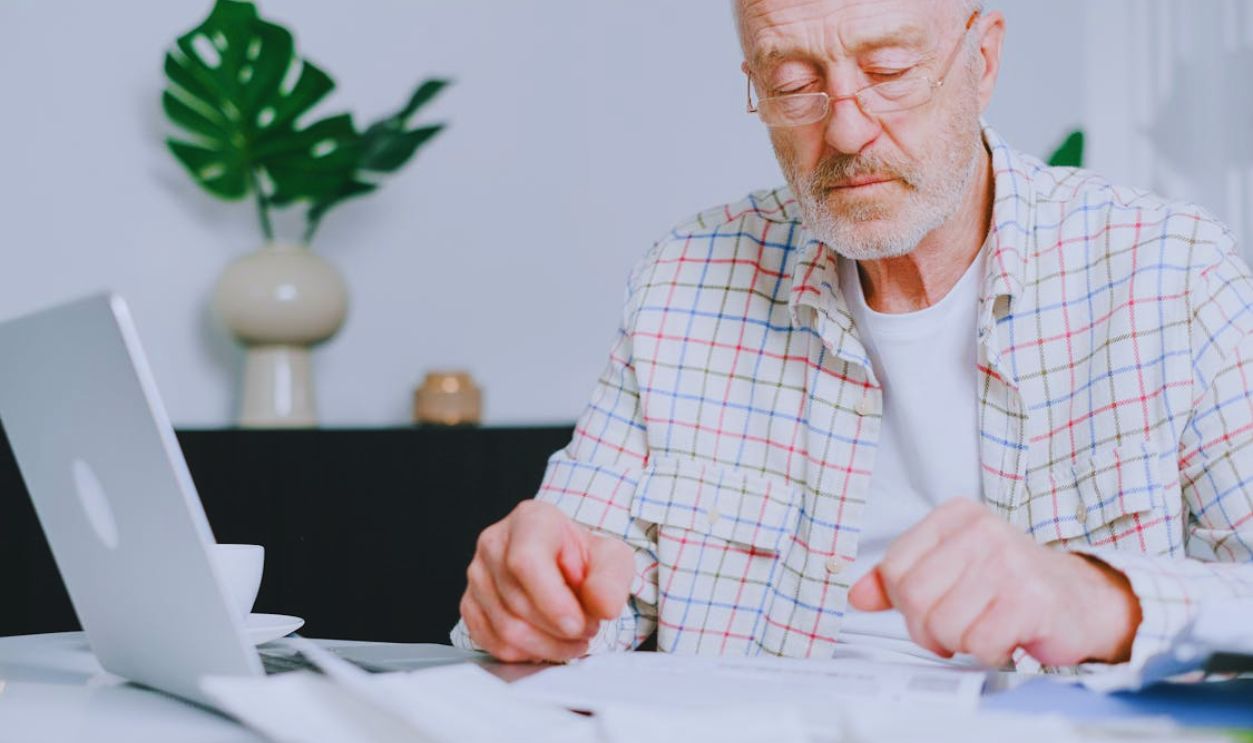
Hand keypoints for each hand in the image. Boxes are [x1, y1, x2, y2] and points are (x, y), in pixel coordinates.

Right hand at [460, 500, 633, 662]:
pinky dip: (525, 653)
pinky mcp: (469, 604)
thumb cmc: (584, 559)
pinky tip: (546, 642)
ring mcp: (477, 574)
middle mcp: (495, 542)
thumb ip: (611, 580)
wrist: (564, 563)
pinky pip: (492, 643)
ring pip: (505, 629)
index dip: (552, 601)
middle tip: (587, 628)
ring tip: (572, 637)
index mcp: (530, 520)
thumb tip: (603, 606)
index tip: (577, 625)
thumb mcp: (612, 559)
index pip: (526, 561)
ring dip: (547, 646)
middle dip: (560, 630)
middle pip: (518, 602)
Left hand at [847, 499, 1141, 666]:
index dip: (904, 602)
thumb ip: (898, 580)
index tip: (930, 606)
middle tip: (956, 628)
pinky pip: (979, 644)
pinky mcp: (1030, 598)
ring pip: (943, 624)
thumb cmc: (1011, 584)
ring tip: (985, 627)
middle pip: (915, 598)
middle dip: (929, 628)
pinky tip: (1006, 637)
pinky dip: (988, 652)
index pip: (894, 567)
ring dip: (961, 642)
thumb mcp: (950, 569)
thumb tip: (857, 595)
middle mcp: (981, 530)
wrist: (1081, 600)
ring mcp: (1008, 561)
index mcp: (955, 516)